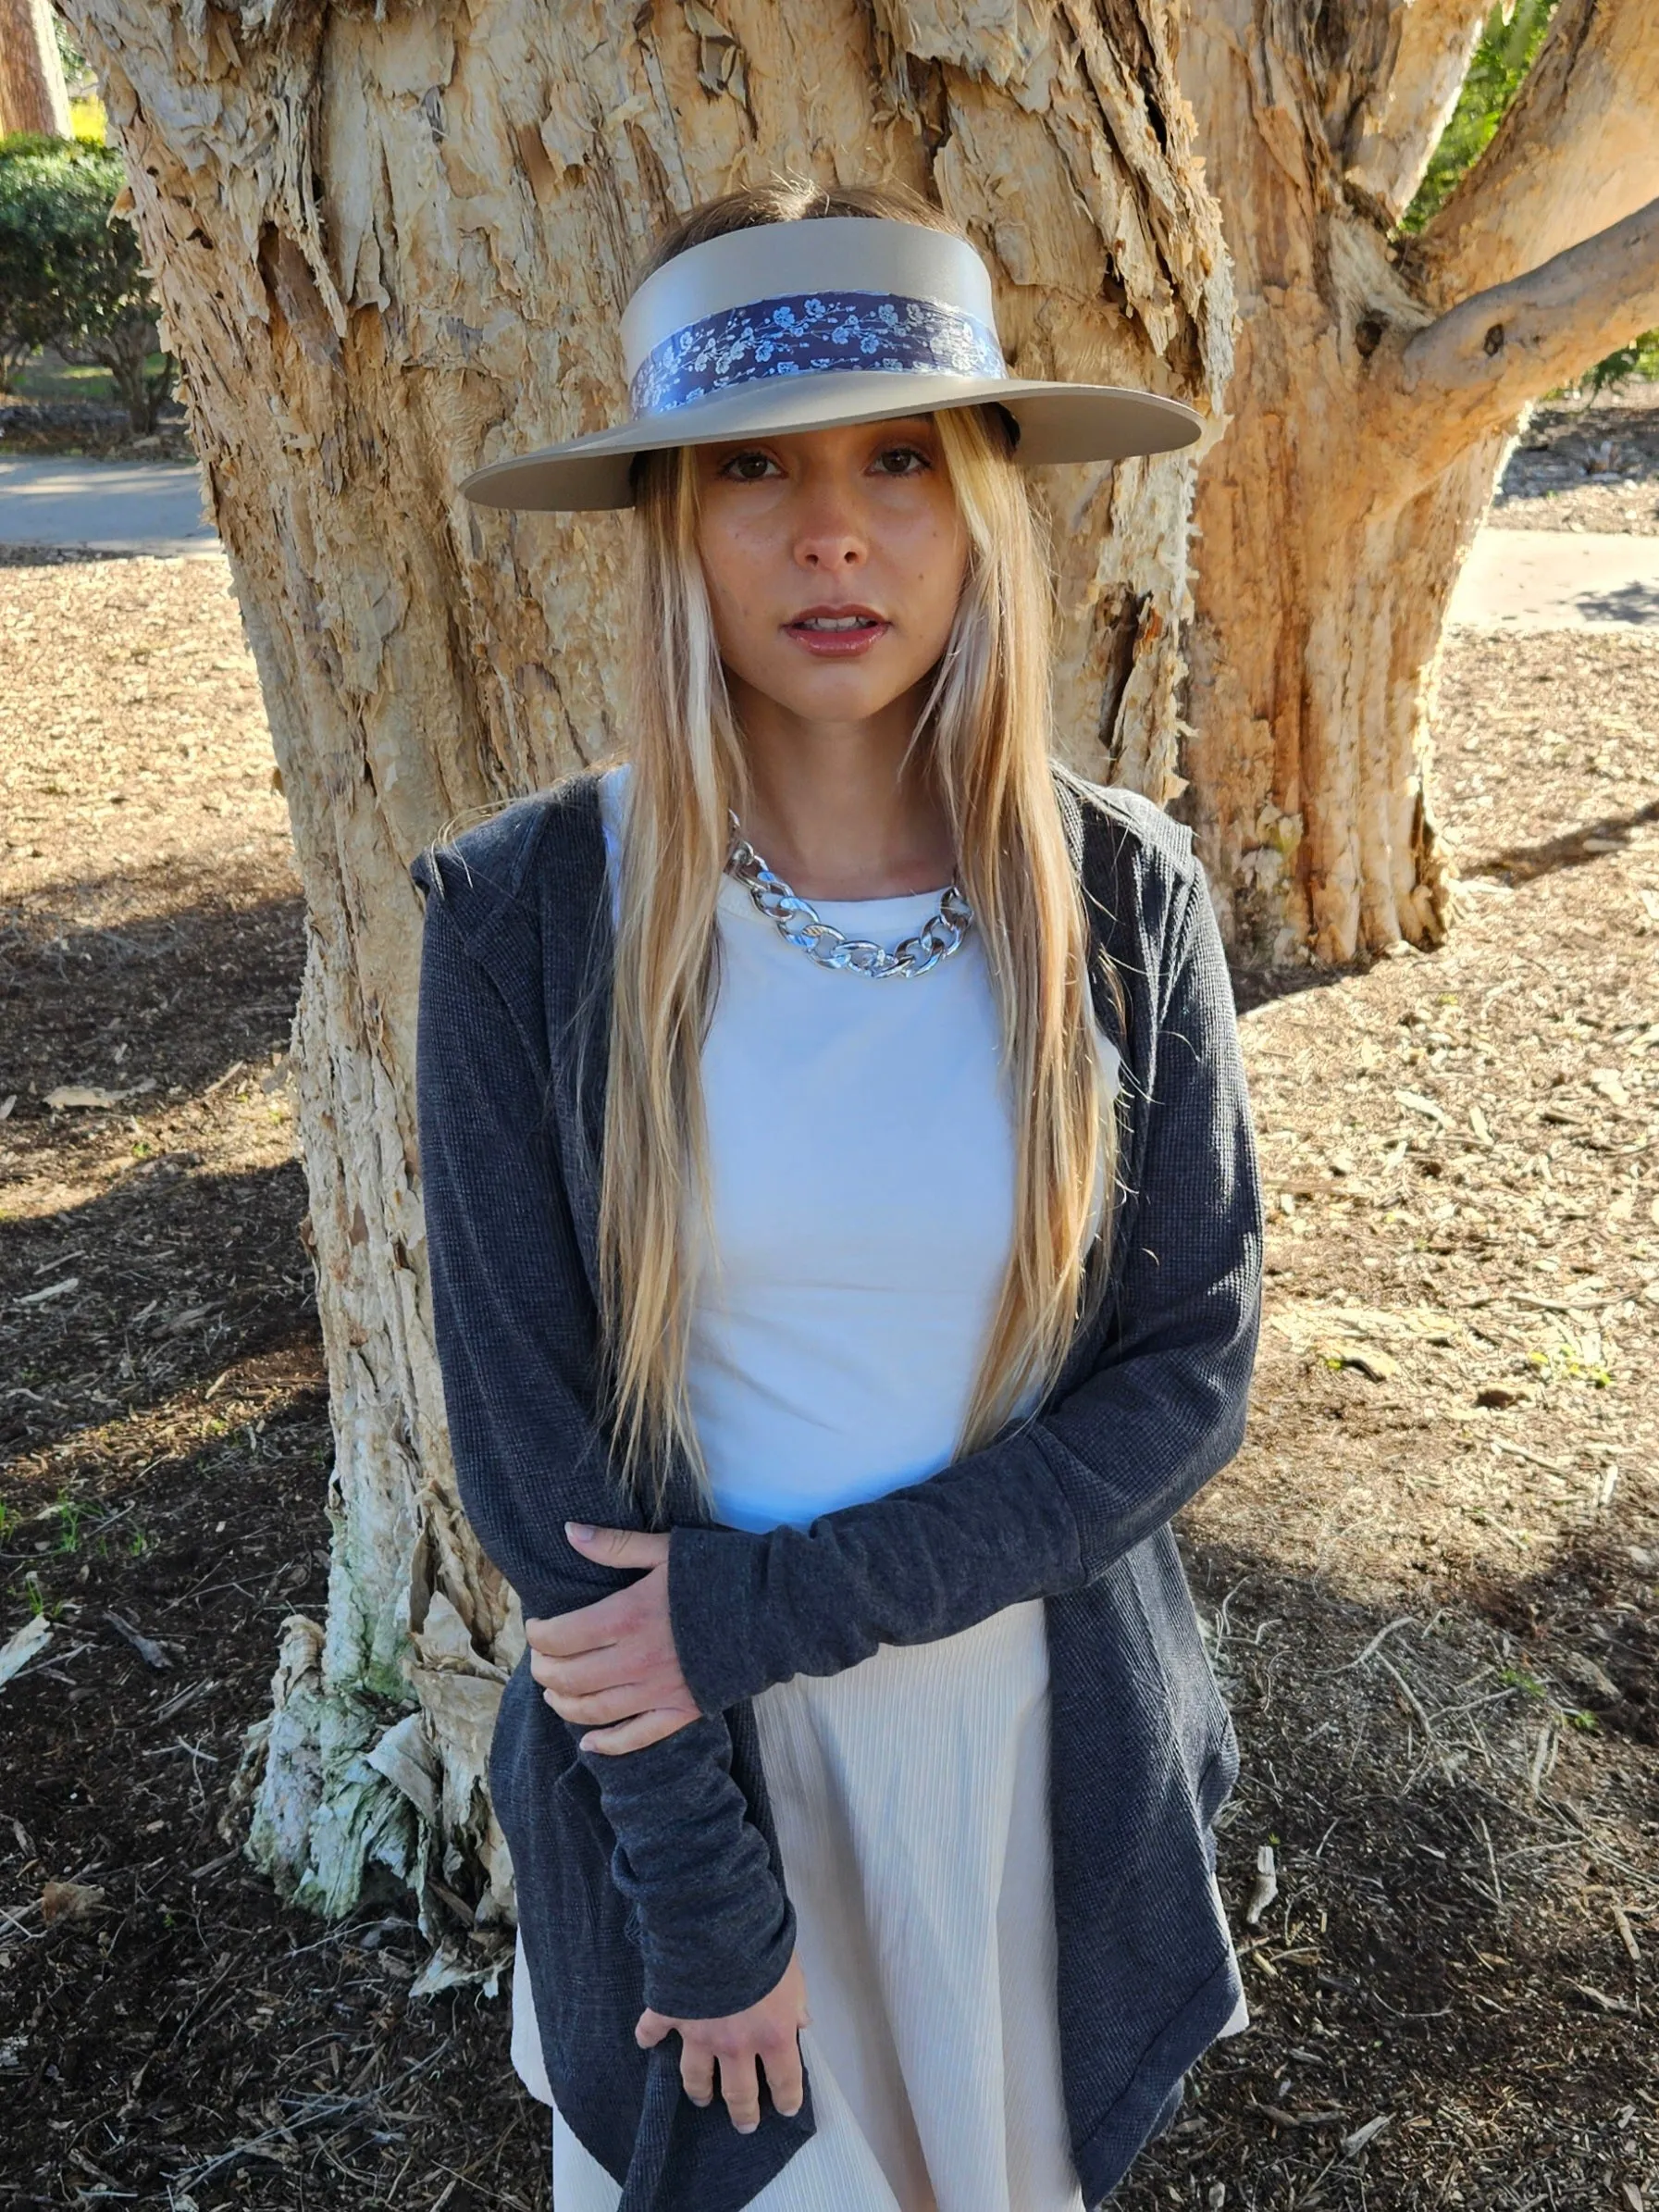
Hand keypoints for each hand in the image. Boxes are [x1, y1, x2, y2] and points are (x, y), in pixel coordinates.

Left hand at [523, 1524, 700, 1753]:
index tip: (537, 1628)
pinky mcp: (683, 1711)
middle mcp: (636, 1660)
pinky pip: (636, 1738)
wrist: (778, 1607)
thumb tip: (570, 1531)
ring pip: (593, 1711)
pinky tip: (590, 1744)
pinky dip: (608, 1745)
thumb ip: (615, 1546)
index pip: (560, 1636)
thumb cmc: (722, 1571)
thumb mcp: (665, 1550)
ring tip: (554, 1693)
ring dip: (565, 1704)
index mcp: (627, 1617)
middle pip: (569, 1677)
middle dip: (544, 1670)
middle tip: (540, 1661)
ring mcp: (659, 1691)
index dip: (539, 1635)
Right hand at [637, 1947, 809, 2131]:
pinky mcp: (669, 2014)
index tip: (786, 2108)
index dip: (787, 2098)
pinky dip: (647, 2037)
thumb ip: (796, 1999)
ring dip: (699, 2091)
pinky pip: (652, 2032)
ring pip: (696, 2077)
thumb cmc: (765, 1944)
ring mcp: (698, 2034)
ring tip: (701, 2098)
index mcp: (773, 2034)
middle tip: (744, 2123)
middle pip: (739, 2093)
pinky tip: (646, 2043)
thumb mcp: (793, 1970)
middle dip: (743, 2112)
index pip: (785, 2080)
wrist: (719, 1925)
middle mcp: (735, 2044)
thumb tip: (803, 2020)